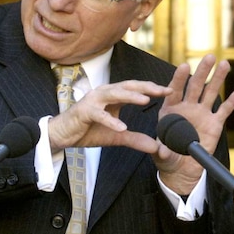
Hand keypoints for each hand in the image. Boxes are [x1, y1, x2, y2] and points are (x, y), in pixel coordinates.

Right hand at [48, 79, 172, 153]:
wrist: (63, 135)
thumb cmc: (89, 131)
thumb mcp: (117, 136)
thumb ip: (136, 139)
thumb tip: (156, 147)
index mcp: (114, 96)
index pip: (136, 89)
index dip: (152, 89)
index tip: (170, 91)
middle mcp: (104, 93)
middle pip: (128, 86)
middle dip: (146, 87)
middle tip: (163, 90)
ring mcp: (93, 100)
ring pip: (114, 94)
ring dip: (130, 96)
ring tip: (146, 100)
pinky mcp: (84, 112)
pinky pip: (99, 115)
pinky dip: (110, 120)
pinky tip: (122, 127)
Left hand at [154, 53, 233, 193]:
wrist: (182, 168)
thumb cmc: (167, 157)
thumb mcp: (161, 154)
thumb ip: (161, 150)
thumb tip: (162, 150)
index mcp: (171, 110)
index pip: (174, 91)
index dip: (179, 79)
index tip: (184, 66)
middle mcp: (187, 108)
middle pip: (195, 86)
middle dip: (202, 71)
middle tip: (209, 57)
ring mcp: (202, 114)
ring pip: (210, 93)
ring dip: (218, 79)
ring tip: (225, 64)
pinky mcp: (215, 124)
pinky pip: (224, 111)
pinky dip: (231, 102)